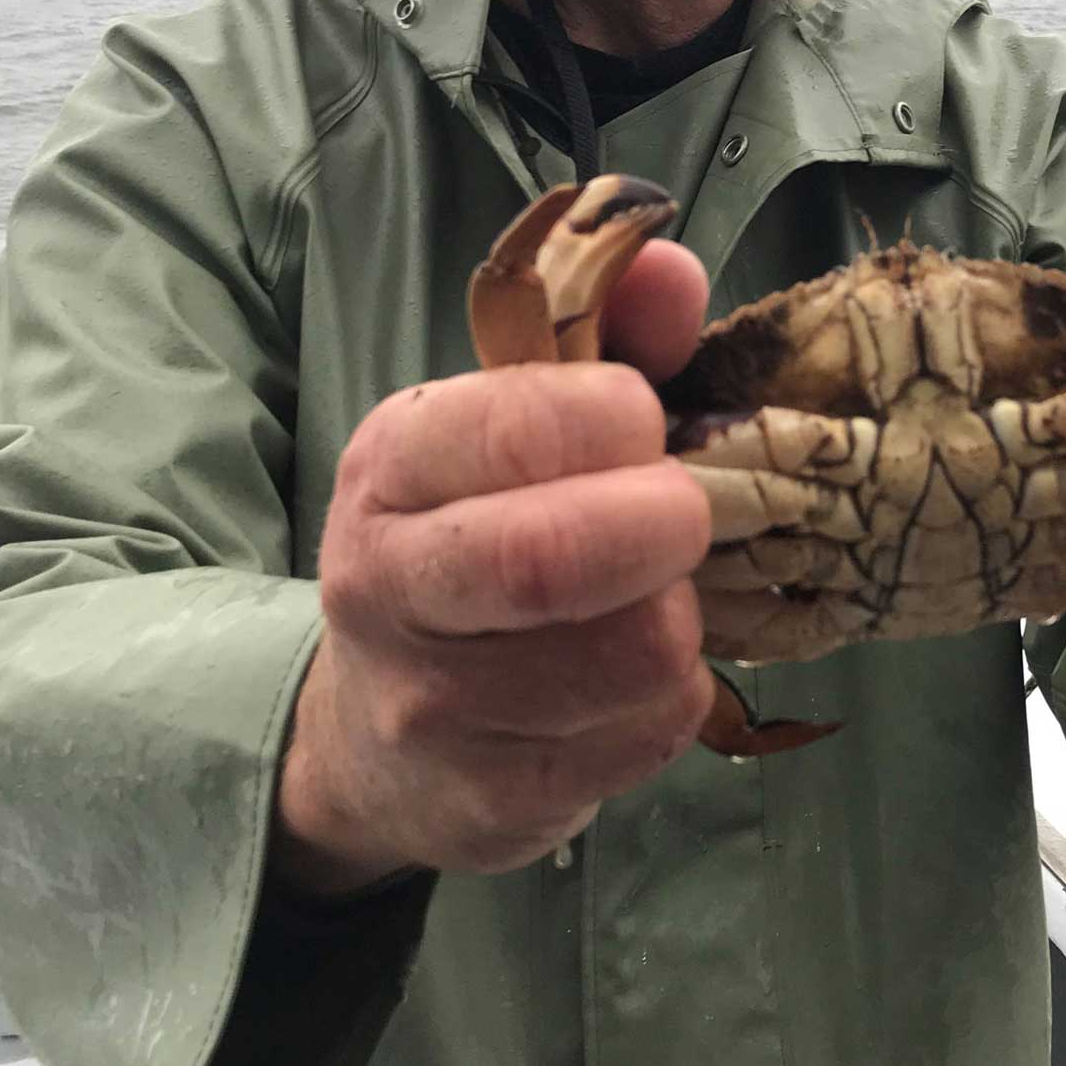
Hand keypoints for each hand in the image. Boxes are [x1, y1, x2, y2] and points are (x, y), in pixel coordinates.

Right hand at [274, 237, 714, 893]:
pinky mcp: (492, 800)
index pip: (515, 427)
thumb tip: (671, 264)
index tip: (648, 423)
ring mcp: (432, 707)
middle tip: (688, 515)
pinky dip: (675, 697)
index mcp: (391, 465)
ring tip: (656, 598)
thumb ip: (605, 328)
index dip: (619, 419)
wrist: (376, 732)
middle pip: (550, 559)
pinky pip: (643, 738)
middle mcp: (387, 586)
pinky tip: (638, 675)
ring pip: (625, 657)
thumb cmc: (474, 539)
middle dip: (661, 526)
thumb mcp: (513, 421)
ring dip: (678, 618)